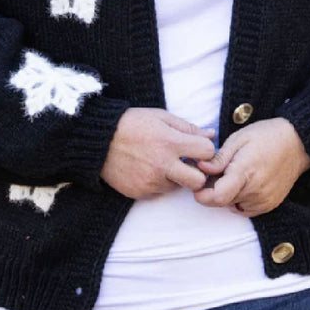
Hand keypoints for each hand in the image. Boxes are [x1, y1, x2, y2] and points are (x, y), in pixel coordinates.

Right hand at [100, 107, 215, 199]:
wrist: (97, 140)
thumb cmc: (131, 123)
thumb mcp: (160, 117)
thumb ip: (188, 127)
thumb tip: (211, 135)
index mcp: (170, 142)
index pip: (207, 152)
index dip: (206, 150)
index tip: (198, 148)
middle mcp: (162, 165)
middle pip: (198, 181)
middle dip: (197, 174)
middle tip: (188, 165)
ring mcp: (150, 181)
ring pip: (177, 187)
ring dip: (175, 177)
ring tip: (160, 162)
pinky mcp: (139, 192)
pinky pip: (159, 191)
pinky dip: (157, 182)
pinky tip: (147, 168)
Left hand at [193, 117, 309, 216]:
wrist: (298, 143)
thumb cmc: (266, 136)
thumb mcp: (238, 139)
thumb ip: (219, 157)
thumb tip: (200, 168)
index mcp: (245, 171)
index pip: (218, 196)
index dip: (203, 194)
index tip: (198, 184)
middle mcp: (256, 190)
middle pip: (223, 201)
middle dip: (213, 191)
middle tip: (216, 172)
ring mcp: (264, 200)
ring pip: (233, 206)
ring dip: (227, 195)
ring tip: (233, 174)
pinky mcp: (270, 205)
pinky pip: (245, 209)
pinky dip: (239, 199)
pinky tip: (244, 183)